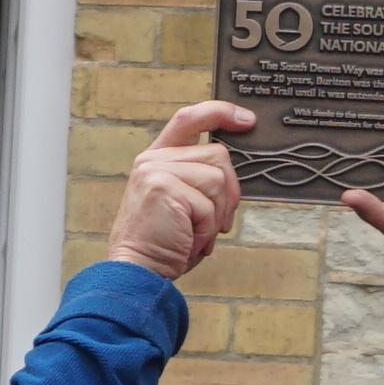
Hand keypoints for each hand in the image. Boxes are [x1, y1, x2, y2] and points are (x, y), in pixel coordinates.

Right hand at [106, 100, 256, 279]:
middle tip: (214, 222)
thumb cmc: (163, 244)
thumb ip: (198, 179)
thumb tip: (232, 175)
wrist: (137, 272)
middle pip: (218, 155)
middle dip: (228, 193)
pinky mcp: (164, 187)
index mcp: (157, 159)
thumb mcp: (181, 203)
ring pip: (218, 179)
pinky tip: (189, 239)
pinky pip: (209, 205)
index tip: (247, 120)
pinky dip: (207, 229)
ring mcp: (157, 171)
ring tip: (195, 233)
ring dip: (217, 215)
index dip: (220, 113)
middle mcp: (154, 160)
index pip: (189, 119)